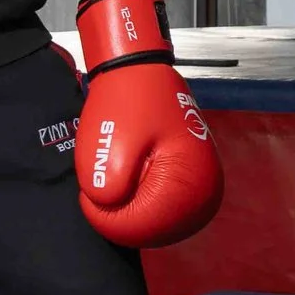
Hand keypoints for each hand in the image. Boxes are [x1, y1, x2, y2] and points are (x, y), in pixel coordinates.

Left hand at [75, 0, 221, 248]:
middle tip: (98, 190)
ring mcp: (198, 176)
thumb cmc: (130, 97)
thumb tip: (105, 205)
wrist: (140, 68)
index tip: (91, 200)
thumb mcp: (113, 140)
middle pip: (158, 222)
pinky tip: (123, 179)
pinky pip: (163, 195)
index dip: (112, 219)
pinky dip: (141, 194)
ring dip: (132, 203)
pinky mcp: (189, 169)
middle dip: (124, 212)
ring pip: (160, 211)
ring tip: (110, 179)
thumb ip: (108, 181)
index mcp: (189, 178)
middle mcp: (203, 183)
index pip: (149, 225)